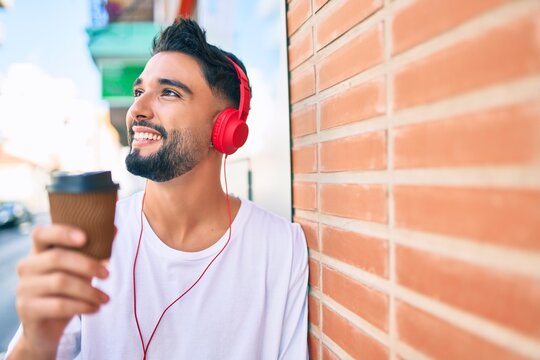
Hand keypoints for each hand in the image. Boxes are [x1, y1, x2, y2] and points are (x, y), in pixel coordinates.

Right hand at [10, 224, 109, 359]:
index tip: (85, 238)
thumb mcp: (80, 271)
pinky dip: (82, 306)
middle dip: (87, 265)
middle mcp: (27, 267)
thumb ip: (92, 252)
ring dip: (89, 290)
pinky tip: (95, 308)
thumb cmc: (66, 292)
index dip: (62, 233)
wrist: (47, 328)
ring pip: (60, 282)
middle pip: (56, 258)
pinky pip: (59, 305)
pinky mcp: (27, 309)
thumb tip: (115, 230)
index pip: (41, 234)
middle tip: (107, 274)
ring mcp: (24, 288)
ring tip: (105, 298)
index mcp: (38, 252)